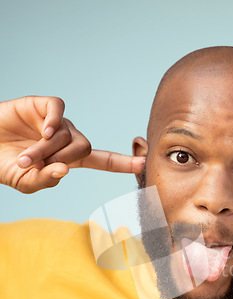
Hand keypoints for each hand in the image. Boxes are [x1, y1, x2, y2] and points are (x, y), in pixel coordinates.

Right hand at [0, 96, 144, 193]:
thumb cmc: (5, 166)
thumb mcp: (26, 182)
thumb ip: (45, 181)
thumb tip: (65, 170)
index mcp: (69, 158)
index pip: (102, 160)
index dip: (122, 162)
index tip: (144, 163)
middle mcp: (67, 139)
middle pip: (85, 148)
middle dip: (61, 160)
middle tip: (35, 166)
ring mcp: (56, 122)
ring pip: (68, 135)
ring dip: (45, 151)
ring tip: (24, 158)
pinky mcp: (43, 106)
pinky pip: (59, 110)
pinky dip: (54, 121)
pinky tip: (44, 131)